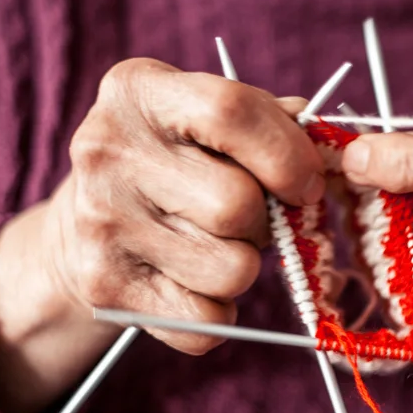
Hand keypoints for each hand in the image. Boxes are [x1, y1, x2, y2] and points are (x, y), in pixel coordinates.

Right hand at [0, 57, 325, 412]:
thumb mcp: (207, 119)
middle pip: (236, 206)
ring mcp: (100, 221)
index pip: (231, 113)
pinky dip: (219, 312)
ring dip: (244, 267)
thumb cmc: (174, 162)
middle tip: (250, 220)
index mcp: (139, 91)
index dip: (288, 155)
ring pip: (232, 271)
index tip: (307, 183)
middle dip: (265, 222)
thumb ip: (271, 121)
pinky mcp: (104, 287)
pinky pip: (207, 321)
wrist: (86, 224)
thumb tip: (327, 143)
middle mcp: (108, 150)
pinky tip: (194, 281)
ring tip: (216, 245)